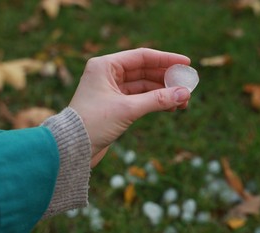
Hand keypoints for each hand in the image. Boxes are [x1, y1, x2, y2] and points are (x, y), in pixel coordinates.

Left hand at [69, 48, 191, 166]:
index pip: (142, 56)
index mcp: (105, 66)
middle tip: (188, 86)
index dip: (166, 59)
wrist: (71, 149)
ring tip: (183, 101)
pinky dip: (155, 102)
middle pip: (145, 71)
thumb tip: (184, 93)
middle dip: (167, 79)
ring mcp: (112, 90)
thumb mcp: (127, 109)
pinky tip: (170, 107)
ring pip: (144, 86)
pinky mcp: (116, 105)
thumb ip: (157, 100)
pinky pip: (141, 99)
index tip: (186, 63)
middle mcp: (108, 74)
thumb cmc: (93, 123)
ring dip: (163, 92)